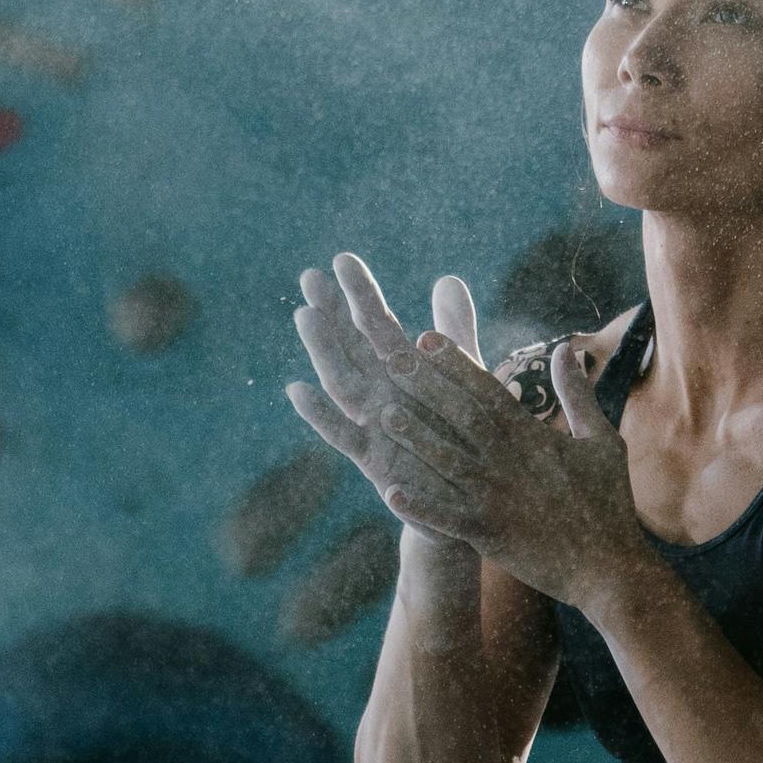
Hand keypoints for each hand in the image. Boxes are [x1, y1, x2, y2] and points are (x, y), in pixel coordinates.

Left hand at [289, 255, 645, 613]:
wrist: (611, 569)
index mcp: (532, 436)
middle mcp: (510, 462)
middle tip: (389, 358)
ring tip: (382, 414)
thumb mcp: (601, 440)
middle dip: (425, 386)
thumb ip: (577, 394)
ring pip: (449, 462)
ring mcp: (497, 499)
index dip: (456, 363)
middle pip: (461, 416)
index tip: (425, 338)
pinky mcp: (490, 535)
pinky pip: (448, 518)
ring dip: (416, 438)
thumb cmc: (608, 502)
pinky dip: (421, 505)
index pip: (488, 390)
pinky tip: (390, 492)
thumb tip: (567, 349)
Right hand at [290, 256, 482, 546]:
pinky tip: (296, 389)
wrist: (466, 503)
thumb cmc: (462, 436)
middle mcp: (382, 394)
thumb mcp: (465, 377)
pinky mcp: (375, 460)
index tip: (341, 259)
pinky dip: (319, 414)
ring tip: (304, 315)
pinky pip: (343, 435)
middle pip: (351, 347)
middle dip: (331, 312)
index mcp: (403, 372)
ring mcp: (375, 426)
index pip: (377, 325)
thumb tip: (446, 278)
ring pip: (342, 381)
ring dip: (323, 350)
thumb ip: (453, 330)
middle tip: (309, 276)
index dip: (360, 294)